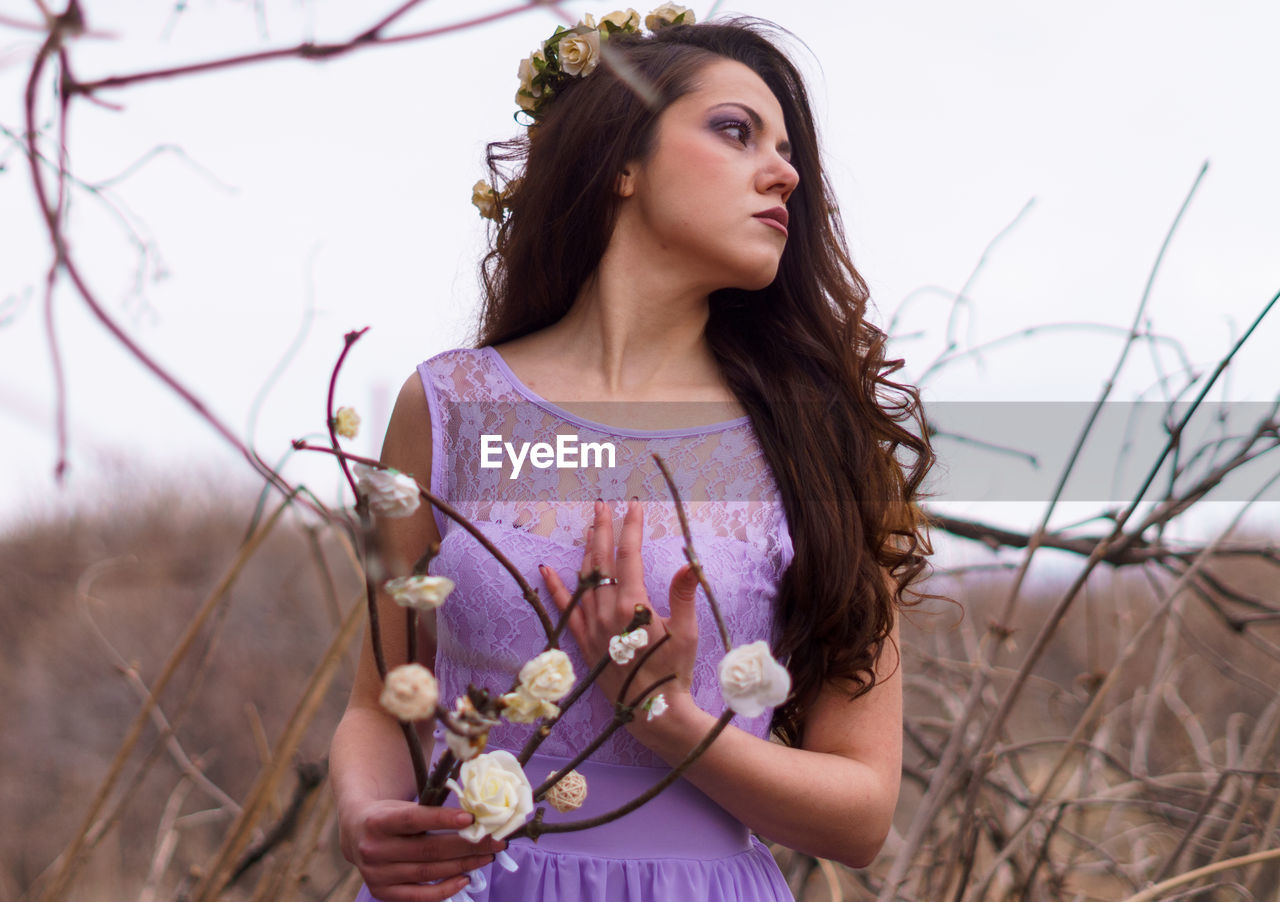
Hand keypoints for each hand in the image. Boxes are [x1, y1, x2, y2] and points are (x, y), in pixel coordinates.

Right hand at [339, 798, 505, 901]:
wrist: (356, 834)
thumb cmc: (389, 815)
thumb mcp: (402, 805)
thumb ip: (430, 810)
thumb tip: (474, 816)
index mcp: (377, 821)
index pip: (414, 819)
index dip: (442, 819)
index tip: (470, 818)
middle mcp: (374, 850)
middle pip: (428, 849)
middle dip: (466, 845)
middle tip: (494, 840)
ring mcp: (377, 875)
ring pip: (429, 872)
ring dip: (463, 865)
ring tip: (487, 856)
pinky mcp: (382, 892)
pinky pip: (419, 896)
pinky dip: (445, 889)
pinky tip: (465, 878)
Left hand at [539, 498, 700, 723]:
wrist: (654, 711)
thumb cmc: (675, 671)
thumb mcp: (686, 632)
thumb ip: (684, 595)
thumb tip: (690, 564)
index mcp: (633, 606)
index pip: (630, 556)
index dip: (631, 528)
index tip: (633, 507)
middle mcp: (607, 613)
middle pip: (602, 561)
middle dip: (603, 530)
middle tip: (602, 505)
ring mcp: (592, 627)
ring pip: (585, 580)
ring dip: (588, 551)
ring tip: (590, 527)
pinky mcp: (584, 642)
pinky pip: (565, 610)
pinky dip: (556, 588)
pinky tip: (547, 569)